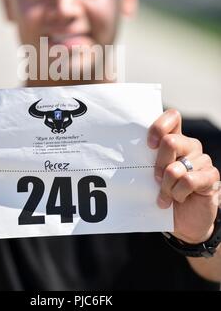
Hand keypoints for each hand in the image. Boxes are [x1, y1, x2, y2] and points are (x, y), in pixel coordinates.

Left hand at [148, 110, 219, 243]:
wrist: (183, 221)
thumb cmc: (163, 193)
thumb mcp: (151, 174)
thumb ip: (146, 159)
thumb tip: (125, 150)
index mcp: (175, 139)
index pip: (173, 117)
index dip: (159, 127)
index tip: (150, 145)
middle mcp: (190, 145)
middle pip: (170, 141)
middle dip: (158, 165)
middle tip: (156, 179)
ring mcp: (202, 160)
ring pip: (176, 167)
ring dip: (166, 186)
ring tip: (167, 195)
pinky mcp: (211, 176)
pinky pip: (188, 181)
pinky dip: (179, 193)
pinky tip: (179, 198)